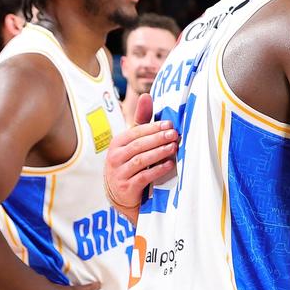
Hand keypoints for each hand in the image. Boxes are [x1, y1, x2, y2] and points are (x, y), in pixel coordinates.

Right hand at [104, 93, 176, 217]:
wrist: (120, 194)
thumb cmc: (130, 163)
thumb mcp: (133, 142)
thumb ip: (141, 121)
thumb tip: (146, 95)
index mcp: (117, 143)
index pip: (136, 132)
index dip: (153, 127)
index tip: (170, 124)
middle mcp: (115, 157)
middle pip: (139, 145)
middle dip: (158, 139)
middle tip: (174, 134)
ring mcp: (119, 173)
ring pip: (141, 160)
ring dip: (159, 153)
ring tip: (173, 148)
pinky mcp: (126, 187)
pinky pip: (143, 176)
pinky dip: (157, 170)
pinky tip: (169, 164)